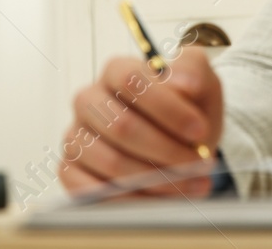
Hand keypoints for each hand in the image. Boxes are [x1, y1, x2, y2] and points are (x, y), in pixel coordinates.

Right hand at [58, 45, 223, 199]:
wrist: (180, 143)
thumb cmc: (186, 111)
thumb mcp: (200, 84)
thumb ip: (193, 74)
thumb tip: (183, 83)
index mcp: (115, 71)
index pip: (131, 81)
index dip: (167, 107)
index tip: (199, 130)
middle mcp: (88, 100)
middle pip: (121, 126)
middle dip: (166, 150)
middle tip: (199, 164)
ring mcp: (76, 136)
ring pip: (111, 162)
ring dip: (157, 179)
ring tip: (190, 184)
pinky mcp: (71, 170)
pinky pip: (92, 191)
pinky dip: (132, 200)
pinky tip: (161, 200)